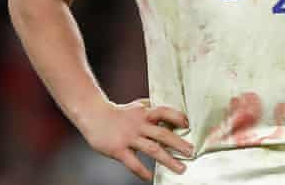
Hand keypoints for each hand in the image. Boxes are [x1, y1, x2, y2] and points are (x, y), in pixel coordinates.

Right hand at [78, 98, 193, 181]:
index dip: (177, 117)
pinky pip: (133, 162)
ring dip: (168, 160)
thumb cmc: (117, 112)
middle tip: (191, 152)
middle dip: (179, 144)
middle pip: (163, 134)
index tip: (188, 125)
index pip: (165, 112)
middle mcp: (139, 125)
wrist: (93, 115)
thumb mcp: (137, 106)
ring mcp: (129, 138)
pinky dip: (142, 171)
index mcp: (145, 113)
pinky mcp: (118, 149)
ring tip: (180, 168)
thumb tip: (169, 112)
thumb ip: (152, 109)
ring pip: (152, 149)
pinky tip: (150, 177)